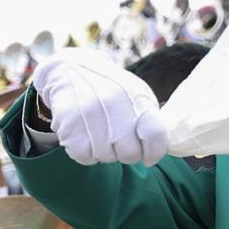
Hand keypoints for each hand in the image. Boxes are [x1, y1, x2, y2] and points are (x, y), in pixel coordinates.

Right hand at [31, 48, 166, 165]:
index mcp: (137, 97)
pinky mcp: (68, 125)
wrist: (71, 71)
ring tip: (103, 138)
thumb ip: (151, 119)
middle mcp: (113, 105)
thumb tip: (160, 148)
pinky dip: (87, 155)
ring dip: (106, 154)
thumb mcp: (138, 94)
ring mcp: (89, 115)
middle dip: (128, 155)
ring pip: (106, 157)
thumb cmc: (113, 89)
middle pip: (130, 153)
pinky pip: (84, 157)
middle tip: (122, 146)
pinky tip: (87, 140)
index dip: (155, 152)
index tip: (149, 157)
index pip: (155, 134)